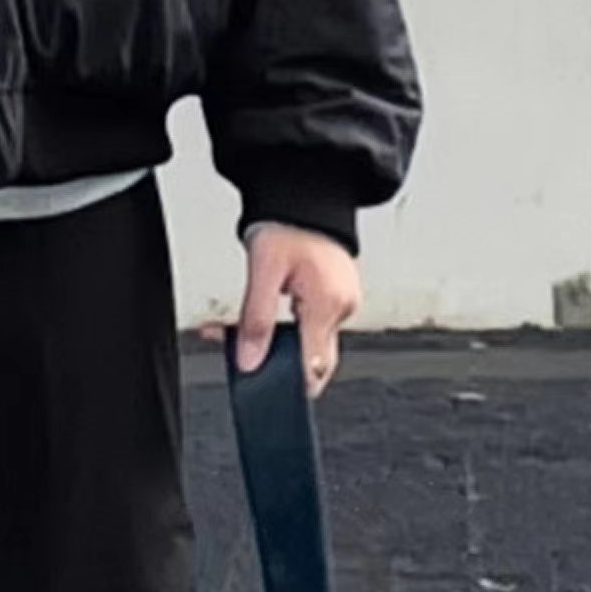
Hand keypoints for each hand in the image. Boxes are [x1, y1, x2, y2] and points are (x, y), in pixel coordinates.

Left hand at [232, 224, 360, 399]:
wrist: (305, 190)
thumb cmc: (286, 222)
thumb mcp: (262, 268)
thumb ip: (256, 317)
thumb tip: (249, 360)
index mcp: (327, 302)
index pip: (314, 366)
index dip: (293, 387)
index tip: (274, 401)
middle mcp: (342, 305)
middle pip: (314, 357)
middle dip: (281, 361)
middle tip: (248, 356)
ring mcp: (343, 299)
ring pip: (312, 338)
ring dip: (284, 341)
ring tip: (247, 330)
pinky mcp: (337, 293)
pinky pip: (315, 320)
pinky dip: (294, 324)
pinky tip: (270, 315)